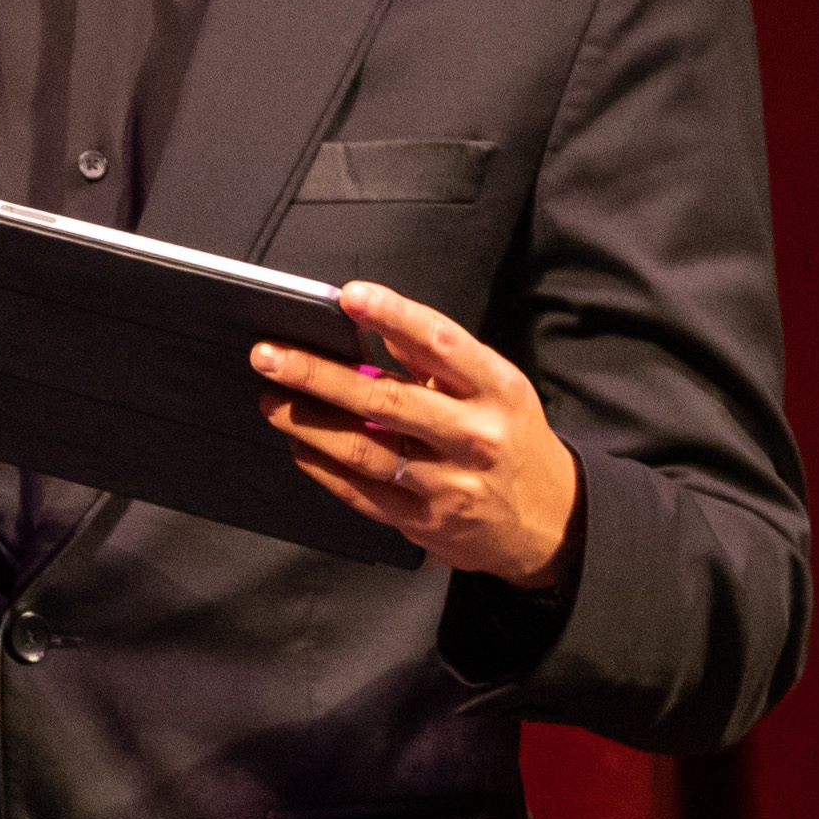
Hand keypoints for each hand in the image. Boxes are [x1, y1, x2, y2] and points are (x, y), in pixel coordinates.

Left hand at [251, 282, 583, 588]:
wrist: (550, 523)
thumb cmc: (511, 439)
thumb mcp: (496, 388)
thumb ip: (439, 358)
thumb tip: (378, 322)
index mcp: (497, 389)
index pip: (440, 343)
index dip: (393, 315)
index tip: (348, 295)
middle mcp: (475, 436)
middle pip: (385, 399)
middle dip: (317, 374)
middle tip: (268, 355)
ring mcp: (449, 484)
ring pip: (363, 449)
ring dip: (307, 422)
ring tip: (271, 399)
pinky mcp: (425, 522)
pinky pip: (361, 492)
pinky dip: (322, 466)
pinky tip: (297, 443)